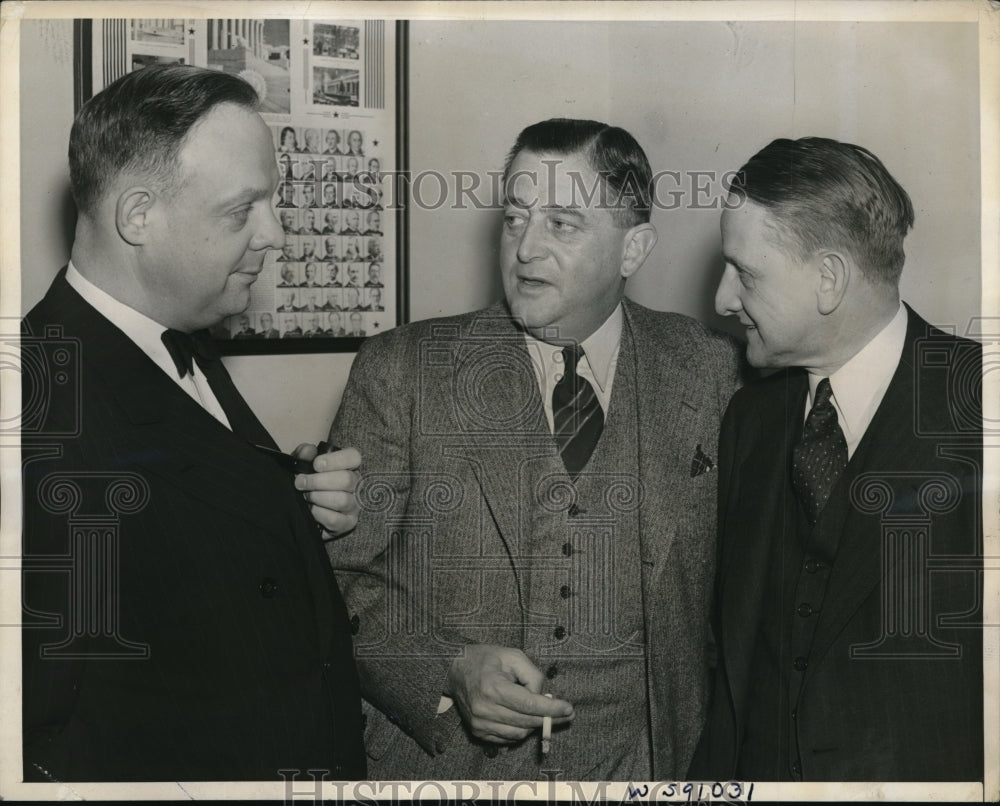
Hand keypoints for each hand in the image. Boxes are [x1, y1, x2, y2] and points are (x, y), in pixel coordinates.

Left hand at [293, 444, 360, 536]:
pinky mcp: (348, 523)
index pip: (353, 457)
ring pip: (342, 500)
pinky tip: (310, 511)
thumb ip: (304, 454)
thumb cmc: (308, 484)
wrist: (304, 511)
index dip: (335, 460)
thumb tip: (308, 451)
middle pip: (346, 479)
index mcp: (348, 467)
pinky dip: (319, 514)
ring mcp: (354, 505)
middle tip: (300, 482)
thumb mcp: (303, 465)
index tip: (316, 464)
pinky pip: (335, 519)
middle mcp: (356, 485)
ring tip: (305, 497)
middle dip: (318, 481)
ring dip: (317, 498)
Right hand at [447, 644, 573, 742]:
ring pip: (520, 734)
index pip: (529, 705)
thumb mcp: (513, 656)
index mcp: (493, 687)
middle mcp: (484, 709)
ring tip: (539, 710)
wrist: (455, 669)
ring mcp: (479, 723)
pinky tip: (523, 716)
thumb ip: (532, 675)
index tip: (569, 709)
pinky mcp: (478, 732)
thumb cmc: (486, 659)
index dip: (551, 709)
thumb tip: (544, 697)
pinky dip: (520, 730)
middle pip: (527, 721)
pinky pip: (508, 738)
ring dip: (534, 724)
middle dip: (549, 718)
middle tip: (566, 713)